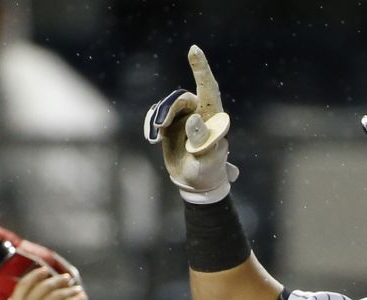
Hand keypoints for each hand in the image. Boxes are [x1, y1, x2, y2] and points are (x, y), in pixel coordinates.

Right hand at [4, 266, 87, 299]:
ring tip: (76, 289)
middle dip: (56, 280)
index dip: (34, 276)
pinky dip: (78, 298)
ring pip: (59, 293)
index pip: (23, 286)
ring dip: (69, 289)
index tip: (43, 271)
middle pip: (43, 286)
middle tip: (65, 278)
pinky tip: (82, 298)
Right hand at [143, 45, 238, 203]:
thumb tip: (194, 119)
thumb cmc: (208, 173)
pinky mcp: (171, 124)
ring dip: (160, 116)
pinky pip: (158, 114)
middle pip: (182, 99)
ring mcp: (184, 118)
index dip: (201, 69)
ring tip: (155, 135)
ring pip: (168, 106)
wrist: (196, 184)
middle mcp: (200, 113)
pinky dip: (152, 122)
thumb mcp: (207, 160)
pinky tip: (153, 138)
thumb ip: (203, 141)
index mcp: (214, 119)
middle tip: (159, 125)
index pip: (209, 89)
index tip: (194, 49)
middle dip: (170, 108)